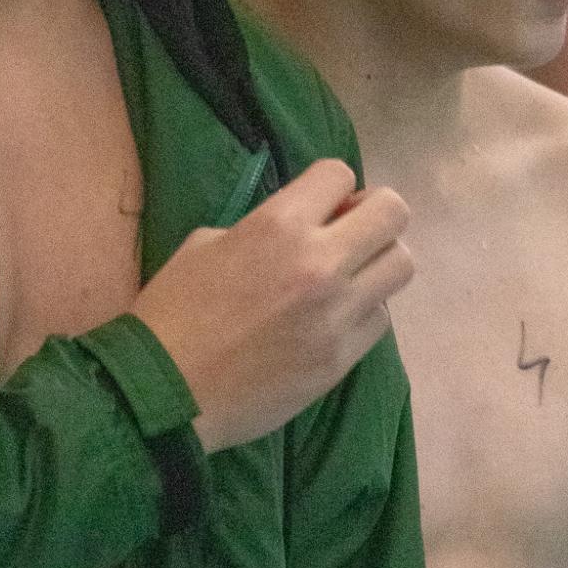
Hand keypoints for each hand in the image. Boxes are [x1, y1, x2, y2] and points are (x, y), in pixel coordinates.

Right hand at [133, 158, 413, 451]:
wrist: (165, 394)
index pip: (339, 173)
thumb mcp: (205, 245)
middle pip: (393, 212)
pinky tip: (335, 319)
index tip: (318, 206)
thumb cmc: (173, 313)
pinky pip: (381, 318)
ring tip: (349, 278)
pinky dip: (365, 311)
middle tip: (350, 234)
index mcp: (279, 226)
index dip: (330, 186)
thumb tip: (302, 227)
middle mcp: (320, 263)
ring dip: (377, 263)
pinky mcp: (343, 358)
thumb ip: (262, 227)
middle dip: (373, 214)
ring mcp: (338, 314)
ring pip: (401, 264)